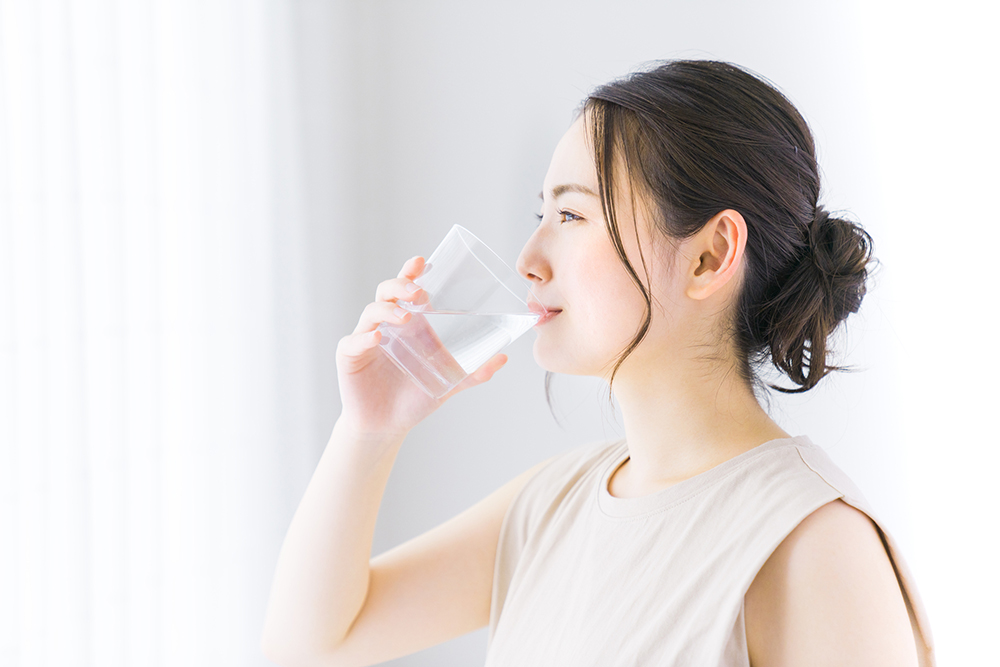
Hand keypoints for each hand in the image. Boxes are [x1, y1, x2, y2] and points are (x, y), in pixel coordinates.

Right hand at [335, 256, 507, 436]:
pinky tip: (377, 339)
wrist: (388, 426)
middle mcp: (386, 325)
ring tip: (406, 316)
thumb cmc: (415, 398)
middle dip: (400, 285)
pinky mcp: (350, 357)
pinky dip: (365, 338)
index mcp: (409, 324)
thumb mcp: (450, 383)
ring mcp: (366, 339)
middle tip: (417, 291)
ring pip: (371, 312)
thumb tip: (505, 358)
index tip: (423, 262)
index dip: (411, 272)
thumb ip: (476, 372)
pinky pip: (354, 342)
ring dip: (388, 310)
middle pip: (387, 292)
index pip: (406, 289)